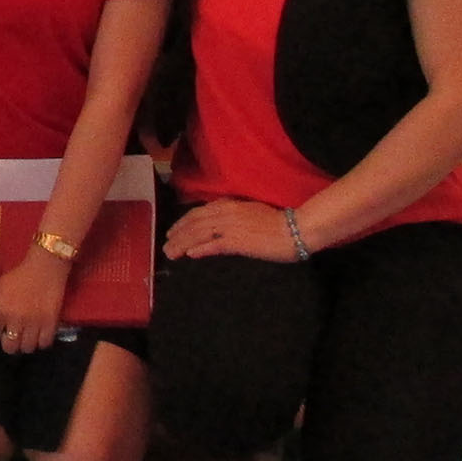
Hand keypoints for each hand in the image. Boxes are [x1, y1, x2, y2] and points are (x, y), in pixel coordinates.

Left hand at [0, 246, 71, 354]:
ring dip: (26, 343)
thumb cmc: (18, 277)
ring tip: (28, 334)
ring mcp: (34, 323)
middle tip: (15, 335)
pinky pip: (44, 344)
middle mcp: (16, 320)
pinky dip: (42, 341)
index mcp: (1, 310)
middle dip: (10, 343)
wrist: (45, 267)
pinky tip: (40, 333)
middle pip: (10, 347)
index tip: (2, 324)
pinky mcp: (51, 324)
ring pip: (27, 348)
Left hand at [167, 197, 303, 262]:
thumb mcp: (250, 213)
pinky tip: (190, 255)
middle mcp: (226, 213)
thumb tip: (217, 227)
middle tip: (166, 245)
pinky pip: (214, 245)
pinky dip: (200, 249)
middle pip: (194, 223)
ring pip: (199, 234)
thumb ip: (233, 217)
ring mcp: (231, 227)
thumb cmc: (277, 223)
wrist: (296, 229)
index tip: (173, 231)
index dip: (183, 222)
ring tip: (171, 253)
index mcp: (230, 205)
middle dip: (178, 234)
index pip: (199, 212)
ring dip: (182, 243)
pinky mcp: (237, 242)